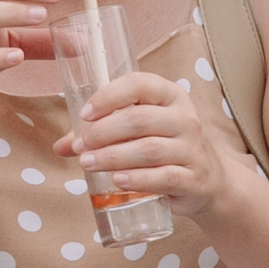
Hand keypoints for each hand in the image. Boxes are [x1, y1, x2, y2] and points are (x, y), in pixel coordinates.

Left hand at [62, 67, 233, 219]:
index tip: (84, 114)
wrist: (208, 182)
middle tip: (80, 146)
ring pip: (149, 149)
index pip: (139, 84)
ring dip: (113, 156)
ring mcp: (193, 149)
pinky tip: (117, 181)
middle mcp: (186, 118)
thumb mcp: (138, 133)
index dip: (108, 96)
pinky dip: (138, 179)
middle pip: (139, 119)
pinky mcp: (195, 178)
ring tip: (88, 163)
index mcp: (170, 96)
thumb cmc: (164, 149)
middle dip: (103, 132)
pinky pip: (164, 177)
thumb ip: (101, 134)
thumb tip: (60, 146)